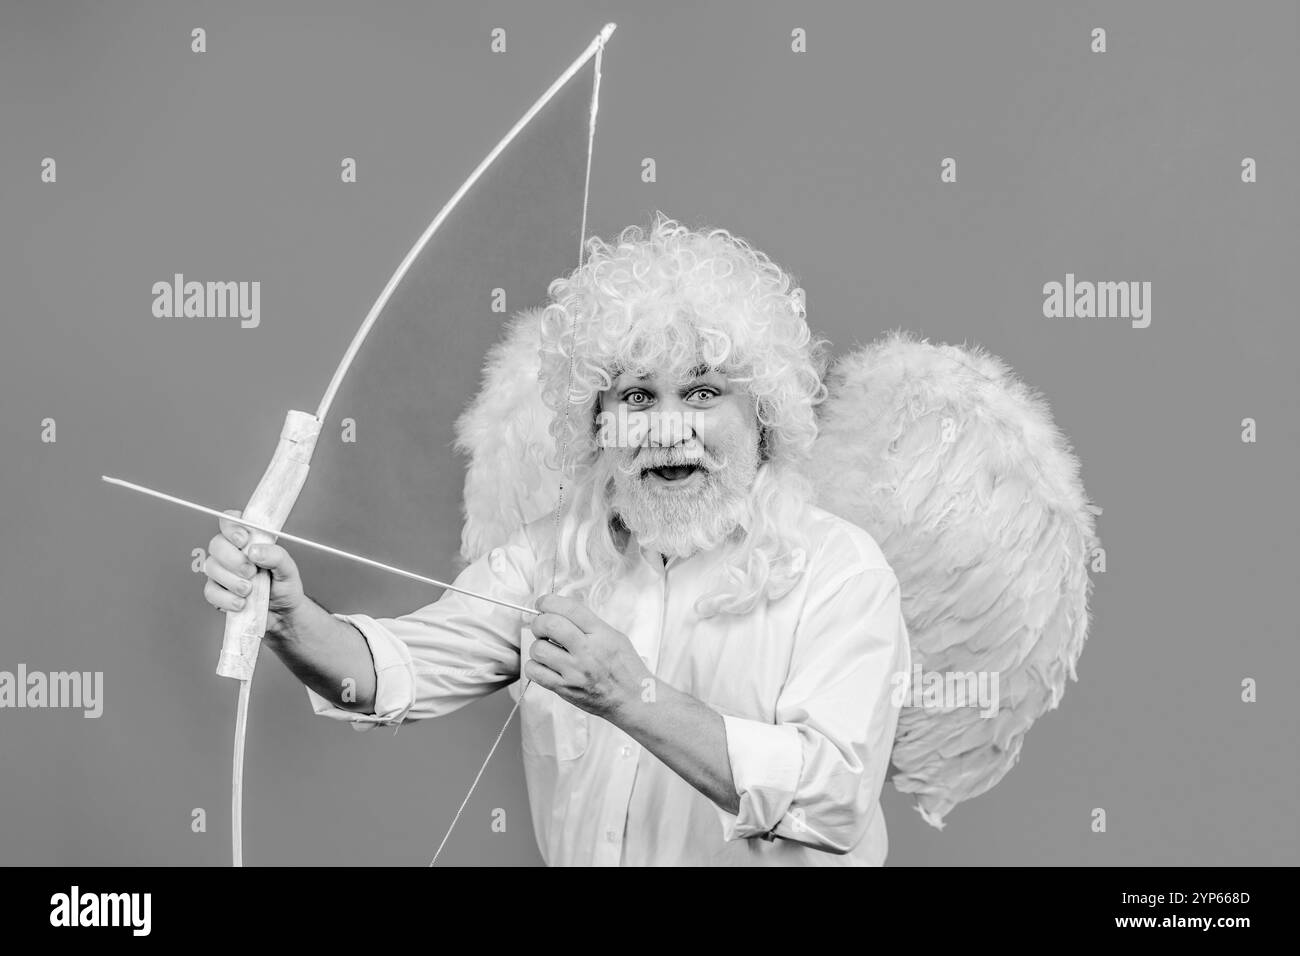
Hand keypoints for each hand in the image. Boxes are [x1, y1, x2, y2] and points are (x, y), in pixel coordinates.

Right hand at [201, 510, 305, 632]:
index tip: (243, 539)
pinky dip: (225, 598)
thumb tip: (254, 551)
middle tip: (251, 572)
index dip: (231, 527)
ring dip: (231, 580)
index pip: (230, 521)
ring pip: (211, 568)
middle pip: (216, 544)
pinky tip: (240, 603)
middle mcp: (231, 552)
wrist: (283, 613)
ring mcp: (221, 572)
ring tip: (249, 590)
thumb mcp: (288, 568)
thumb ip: (276, 555)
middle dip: (233, 559)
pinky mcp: (217, 592)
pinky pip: (210, 591)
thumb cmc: (284, 585)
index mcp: (248, 540)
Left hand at [524, 594, 650, 718]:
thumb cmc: (625, 669)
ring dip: (538, 646)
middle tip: (542, 626)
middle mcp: (587, 651)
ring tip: (547, 649)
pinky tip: (545, 665)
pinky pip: (535, 672)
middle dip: (539, 621)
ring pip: (538, 649)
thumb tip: (560, 612)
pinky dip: (534, 665)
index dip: (549, 601)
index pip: (569, 608)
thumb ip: (589, 624)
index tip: (543, 603)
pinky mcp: (565, 689)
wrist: (632, 700)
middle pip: (549, 624)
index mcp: (601, 634)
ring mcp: (574, 671)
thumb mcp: (615, 637)